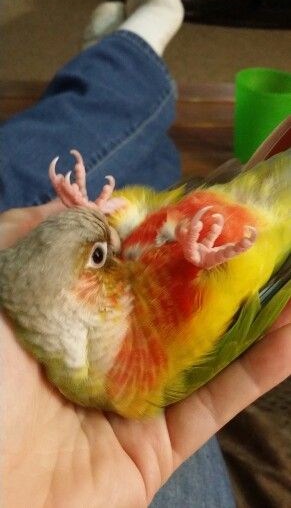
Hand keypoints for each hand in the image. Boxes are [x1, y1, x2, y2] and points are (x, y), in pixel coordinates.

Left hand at [1, 205, 290, 506]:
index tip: (202, 207)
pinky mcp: (158, 445)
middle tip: (256, 236)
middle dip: (215, 271)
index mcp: (66, 313)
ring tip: (289, 276)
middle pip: (171, 304)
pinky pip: (216, 402)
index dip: (165, 236)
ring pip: (204, 349)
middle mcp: (104, 351)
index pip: (126, 265)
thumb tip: (93, 204)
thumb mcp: (1, 284)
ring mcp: (134, 398)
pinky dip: (260, 369)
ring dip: (252, 313)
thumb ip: (37, 234)